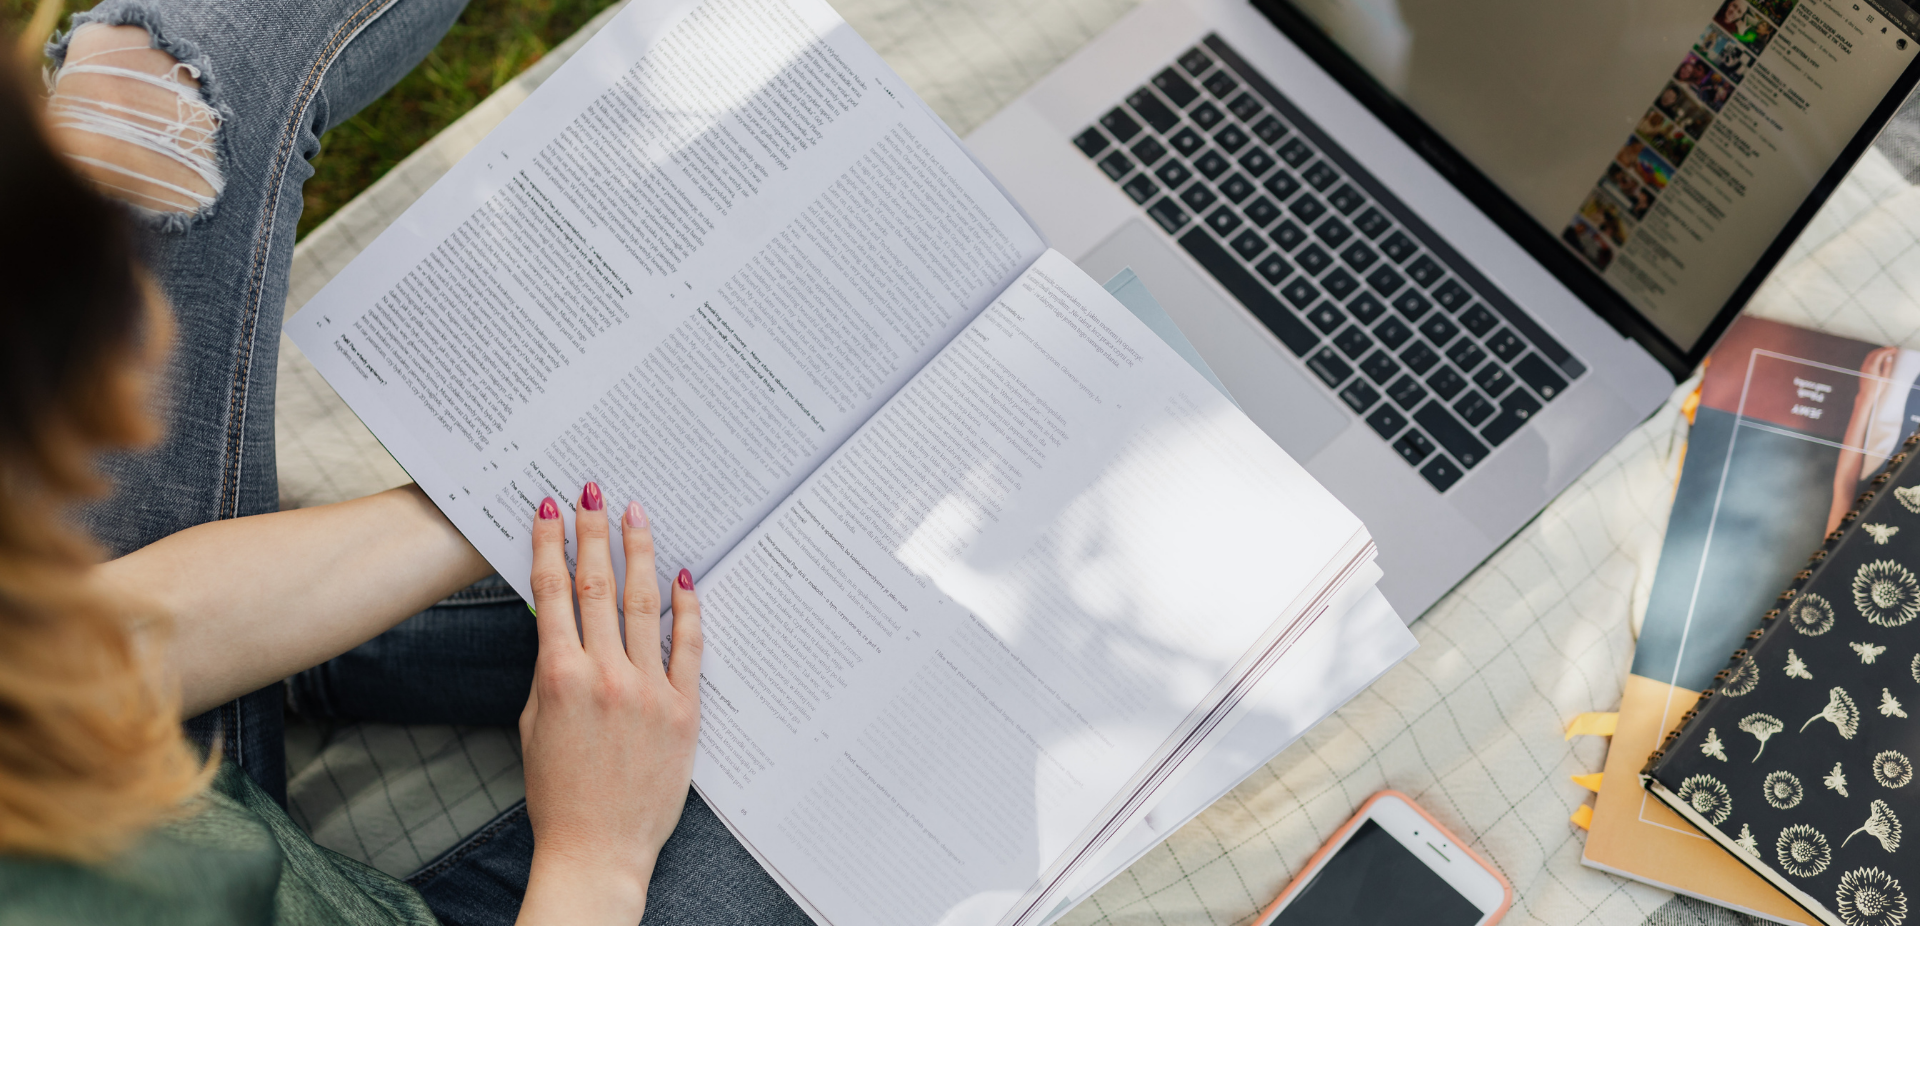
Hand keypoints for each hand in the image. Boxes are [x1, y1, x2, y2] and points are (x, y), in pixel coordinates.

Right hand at [516, 483, 702, 924]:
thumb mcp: (537, 724)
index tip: (547, 509)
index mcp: (559, 677)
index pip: (552, 594)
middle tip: (591, 491)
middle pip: (598, 586)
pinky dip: (686, 608)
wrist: (597, 848)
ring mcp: (648, 690)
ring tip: (634, 514)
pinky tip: (684, 575)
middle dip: (592, 532)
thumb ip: (551, 670)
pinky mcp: (684, 709)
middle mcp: (605, 676)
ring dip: (638, 553)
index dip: (548, 545)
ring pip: (644, 605)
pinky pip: (688, 646)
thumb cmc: (560, 793)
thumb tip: (561, 623)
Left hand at [1855, 346, 1897, 411]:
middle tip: (1892, 349)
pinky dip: (1875, 355)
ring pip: (1871, 355)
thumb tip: (1889, 357)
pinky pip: (1869, 359)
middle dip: (1883, 349)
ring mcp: (1863, 367)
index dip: (1887, 350)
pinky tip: (1881, 357)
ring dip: (1879, 351)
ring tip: (1888, 352)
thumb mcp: (1885, 378)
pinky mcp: (1863, 369)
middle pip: (1875, 353)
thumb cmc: (1876, 388)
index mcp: (1872, 367)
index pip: (1880, 354)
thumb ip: (1887, 366)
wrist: (1866, 394)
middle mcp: (1866, 365)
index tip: (1894, 349)